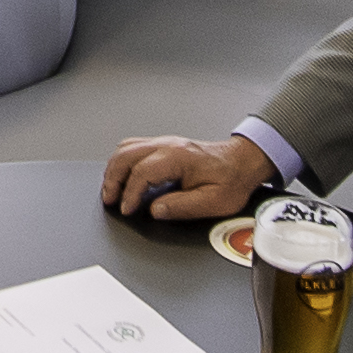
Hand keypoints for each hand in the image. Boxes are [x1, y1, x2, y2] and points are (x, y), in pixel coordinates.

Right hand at [100, 133, 268, 225]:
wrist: (242, 162)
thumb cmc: (231, 180)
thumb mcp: (213, 201)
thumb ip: (182, 206)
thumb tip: (156, 210)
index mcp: (179, 157)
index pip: (142, 173)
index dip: (130, 194)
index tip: (127, 209)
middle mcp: (168, 145)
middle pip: (125, 155)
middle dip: (112, 179)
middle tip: (110, 200)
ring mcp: (165, 142)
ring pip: (126, 148)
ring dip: (114, 169)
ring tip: (111, 190)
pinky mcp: (164, 146)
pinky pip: (133, 147)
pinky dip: (122, 162)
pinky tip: (122, 176)